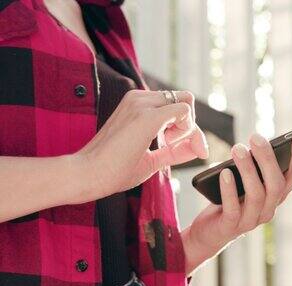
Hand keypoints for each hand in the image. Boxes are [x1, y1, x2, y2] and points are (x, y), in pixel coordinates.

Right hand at [75, 90, 208, 199]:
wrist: (87, 175)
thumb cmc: (112, 170)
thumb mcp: (152, 159)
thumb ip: (175, 152)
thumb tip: (198, 148)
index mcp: (137, 105)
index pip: (177, 104)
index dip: (190, 129)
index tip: (194, 150)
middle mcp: (139, 98)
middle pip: (185, 100)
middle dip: (191, 126)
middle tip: (177, 147)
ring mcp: (141, 104)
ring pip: (186, 102)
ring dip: (186, 127)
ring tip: (166, 145)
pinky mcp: (146, 116)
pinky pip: (184, 111)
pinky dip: (186, 130)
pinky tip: (169, 143)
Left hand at [181, 133, 291, 273]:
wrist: (210, 231)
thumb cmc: (231, 198)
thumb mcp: (247, 180)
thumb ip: (257, 166)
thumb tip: (260, 142)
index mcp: (277, 195)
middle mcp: (269, 209)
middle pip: (277, 185)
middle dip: (268, 159)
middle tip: (256, 137)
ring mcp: (252, 220)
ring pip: (257, 195)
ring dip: (248, 170)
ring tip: (237, 149)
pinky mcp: (231, 226)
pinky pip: (233, 209)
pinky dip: (229, 190)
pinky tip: (224, 173)